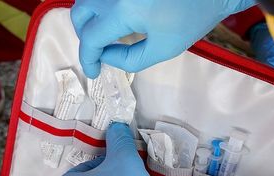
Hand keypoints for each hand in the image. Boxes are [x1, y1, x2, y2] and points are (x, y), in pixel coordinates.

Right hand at [72, 0, 254, 75]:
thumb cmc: (192, 18)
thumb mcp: (163, 48)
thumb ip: (130, 59)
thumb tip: (106, 57)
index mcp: (122, 9)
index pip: (91, 37)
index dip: (88, 58)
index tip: (93, 72)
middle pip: (80, 14)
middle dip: (85, 36)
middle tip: (98, 53)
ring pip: (87, 0)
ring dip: (91, 20)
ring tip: (106, 37)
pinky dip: (101, 8)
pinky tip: (115, 20)